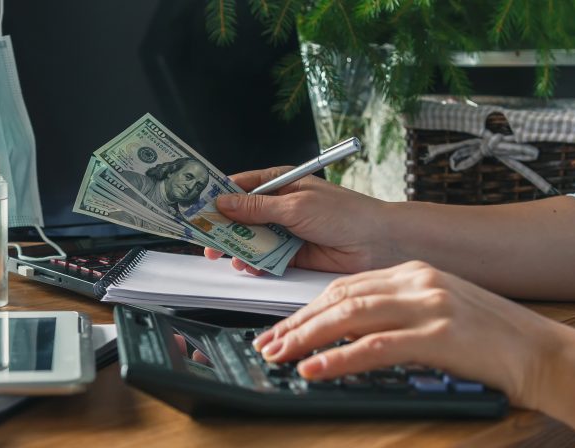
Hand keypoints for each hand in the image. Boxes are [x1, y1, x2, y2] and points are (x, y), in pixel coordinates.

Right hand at [204, 167, 395, 274]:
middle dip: (224, 227)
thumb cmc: (346, 214)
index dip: (217, 196)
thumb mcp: (295, 206)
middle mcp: (281, 206)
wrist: (377, 244)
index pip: (240, 186)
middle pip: (241, 216)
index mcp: (281, 182)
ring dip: (240, 248)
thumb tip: (224, 204)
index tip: (197, 207)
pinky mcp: (292, 254)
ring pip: (251, 239)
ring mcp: (286, 230)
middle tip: (207, 239)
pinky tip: (250, 265)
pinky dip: (256, 263)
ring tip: (231, 255)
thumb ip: (256, 208)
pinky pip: (265, 258)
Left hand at [251, 261, 560, 407]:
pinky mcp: (439, 336)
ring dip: (307, 337)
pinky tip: (316, 369)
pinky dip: (340, 359)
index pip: (347, 287)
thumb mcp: (441, 314)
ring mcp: (429, 306)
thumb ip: (398, 314)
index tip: (283, 328)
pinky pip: (376, 346)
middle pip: (340, 298)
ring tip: (280, 355)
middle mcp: (418, 281)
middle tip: (269, 344)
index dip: (309, 308)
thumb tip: (349, 333)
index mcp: (416, 272)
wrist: (546, 354)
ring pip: (350, 316)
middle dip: (298, 322)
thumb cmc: (494, 341)